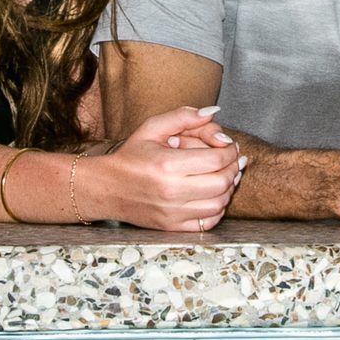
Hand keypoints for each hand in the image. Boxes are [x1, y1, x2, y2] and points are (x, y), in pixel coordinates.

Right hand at [92, 103, 242, 231]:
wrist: (106, 189)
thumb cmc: (130, 157)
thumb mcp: (151, 128)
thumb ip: (183, 116)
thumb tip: (213, 112)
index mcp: (167, 165)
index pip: (216, 160)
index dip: (230, 151)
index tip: (230, 146)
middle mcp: (171, 192)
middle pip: (222, 182)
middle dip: (233, 168)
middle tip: (232, 160)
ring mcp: (172, 213)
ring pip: (219, 203)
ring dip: (228, 188)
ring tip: (224, 175)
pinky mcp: (172, 227)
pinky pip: (208, 222)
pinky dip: (217, 208)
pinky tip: (212, 195)